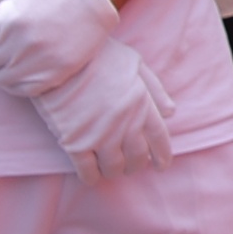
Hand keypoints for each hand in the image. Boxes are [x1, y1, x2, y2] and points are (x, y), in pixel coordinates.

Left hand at [0, 0, 125, 96]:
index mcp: (6, 20)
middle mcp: (23, 44)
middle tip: (2, 35)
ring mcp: (42, 61)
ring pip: (0, 78)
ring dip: (2, 65)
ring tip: (15, 47)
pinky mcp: (58, 72)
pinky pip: (22, 89)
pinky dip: (18, 80)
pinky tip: (26, 62)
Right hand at [12, 39, 172, 184]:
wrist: (61, 57)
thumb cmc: (98, 56)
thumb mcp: (135, 64)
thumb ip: (154, 89)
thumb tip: (170, 112)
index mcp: (142, 105)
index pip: (159, 138)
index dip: (162, 155)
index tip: (161, 166)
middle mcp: (125, 124)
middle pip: (137, 156)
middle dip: (137, 165)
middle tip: (132, 167)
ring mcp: (100, 135)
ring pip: (114, 166)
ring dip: (115, 171)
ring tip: (112, 170)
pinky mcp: (74, 142)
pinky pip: (87, 169)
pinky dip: (91, 177)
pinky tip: (91, 177)